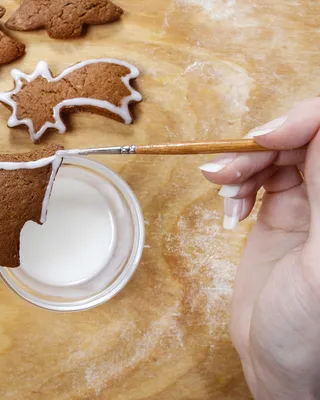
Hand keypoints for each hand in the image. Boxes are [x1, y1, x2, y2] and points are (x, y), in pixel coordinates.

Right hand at [200, 98, 319, 398]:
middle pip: (300, 137)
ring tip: (222, 193)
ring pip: (275, 152)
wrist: (278, 357)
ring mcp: (311, 199)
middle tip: (224, 172)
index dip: (301, 122)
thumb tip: (313, 126)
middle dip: (258, 146)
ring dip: (241, 164)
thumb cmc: (311, 323)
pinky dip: (236, 183)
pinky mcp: (282, 209)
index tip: (263, 139)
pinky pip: (256, 175)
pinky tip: (230, 209)